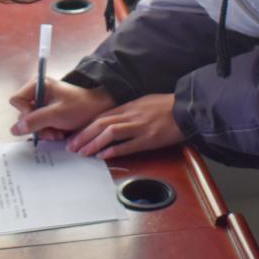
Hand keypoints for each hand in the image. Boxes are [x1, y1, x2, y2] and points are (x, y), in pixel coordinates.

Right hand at [9, 77, 114, 137]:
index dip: (25, 112)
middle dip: (37, 126)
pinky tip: (59, 133)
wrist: (97, 110)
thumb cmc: (80, 106)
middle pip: (23, 114)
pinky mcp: (46, 115)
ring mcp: (41, 105)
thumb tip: (14, 129)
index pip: (16, 100)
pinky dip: (48, 132)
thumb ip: (34, 121)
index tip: (40, 118)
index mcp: (37, 85)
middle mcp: (36, 94)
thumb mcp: (56, 114)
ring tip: (58, 133)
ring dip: (43, 132)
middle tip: (52, 131)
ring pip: (30, 124)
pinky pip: (38, 127)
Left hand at [66, 94, 183, 159]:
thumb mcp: (145, 102)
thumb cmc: (167, 106)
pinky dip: (113, 150)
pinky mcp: (149, 138)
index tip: (75, 135)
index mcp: (129, 106)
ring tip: (82, 152)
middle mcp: (131, 115)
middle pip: (101, 123)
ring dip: (93, 143)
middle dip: (83, 135)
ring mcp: (140, 126)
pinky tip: (103, 156)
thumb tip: (114, 120)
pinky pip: (127, 145)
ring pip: (110, 132)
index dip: (86, 126)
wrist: (187, 108)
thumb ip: (129, 110)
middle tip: (71, 146)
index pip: (101, 115)